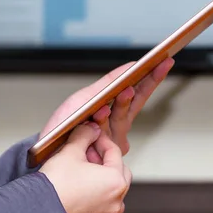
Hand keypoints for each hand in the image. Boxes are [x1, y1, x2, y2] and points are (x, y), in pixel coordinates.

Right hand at [39, 123, 130, 212]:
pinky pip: (100, 211)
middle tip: (88, 153)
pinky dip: (94, 201)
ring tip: (83, 174)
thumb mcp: (70, 152)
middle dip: (105, 161)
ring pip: (111, 194)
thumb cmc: (55, 186)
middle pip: (118, 173)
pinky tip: (80, 195)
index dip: (101, 140)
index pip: (115, 152)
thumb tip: (90, 129)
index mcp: (115, 181)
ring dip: (101, 182)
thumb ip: (84, 136)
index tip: (92, 136)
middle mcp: (116, 201)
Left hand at [41, 58, 173, 160]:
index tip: (164, 60)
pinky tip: (101, 110)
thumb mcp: (86, 97)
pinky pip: (107, 131)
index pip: (138, 91)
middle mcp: (118, 123)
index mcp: (115, 110)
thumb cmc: (65, 125)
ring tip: (126, 88)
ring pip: (122, 115)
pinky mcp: (104, 151)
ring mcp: (113, 137)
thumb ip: (108, 83)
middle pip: (137, 100)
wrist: (48, 151)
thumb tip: (129, 67)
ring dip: (123, 101)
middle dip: (149, 81)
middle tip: (160, 65)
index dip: (152, 76)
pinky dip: (103, 119)